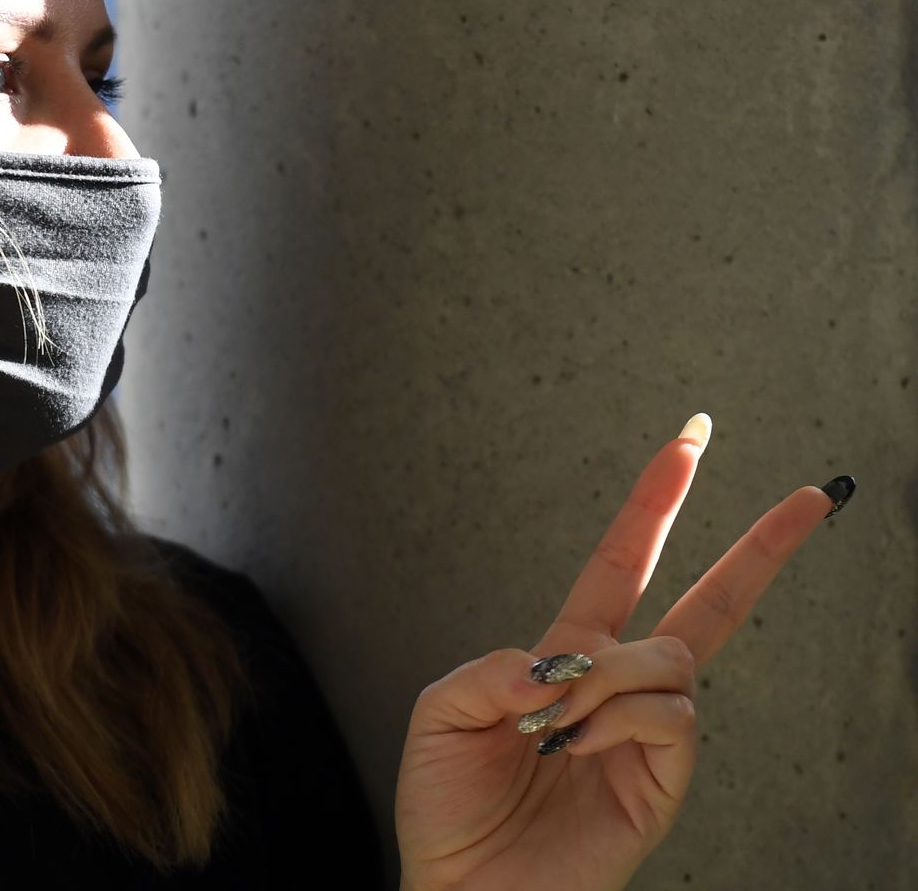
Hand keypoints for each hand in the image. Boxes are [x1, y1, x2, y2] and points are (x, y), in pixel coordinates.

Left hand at [392, 414, 849, 890]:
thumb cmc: (447, 807)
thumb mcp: (440, 713)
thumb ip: (493, 668)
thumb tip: (560, 660)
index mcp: (565, 655)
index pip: (623, 563)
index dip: (653, 504)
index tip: (687, 442)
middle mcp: (618, 686)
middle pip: (707, 603)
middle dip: (760, 546)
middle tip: (810, 493)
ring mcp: (648, 734)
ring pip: (670, 659)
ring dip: (605, 678)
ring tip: (552, 729)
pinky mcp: (665, 782)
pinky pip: (670, 715)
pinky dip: (619, 715)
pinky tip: (580, 744)